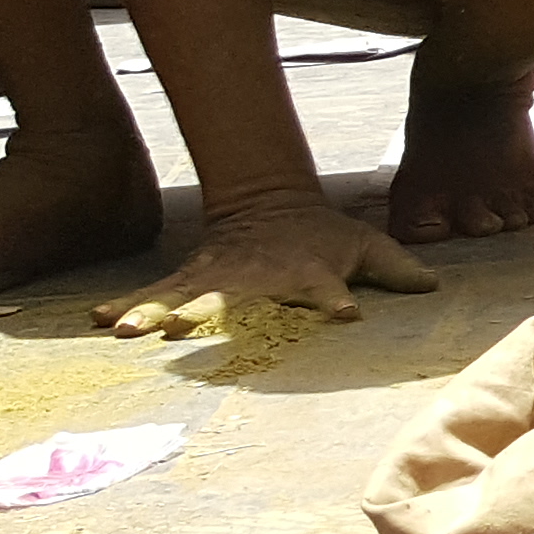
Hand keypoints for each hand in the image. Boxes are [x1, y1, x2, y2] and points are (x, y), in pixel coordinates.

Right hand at [96, 196, 439, 335]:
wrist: (272, 202)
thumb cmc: (326, 236)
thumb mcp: (367, 245)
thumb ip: (400, 268)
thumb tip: (433, 286)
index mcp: (308, 274)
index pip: (325, 288)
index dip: (336, 301)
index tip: (344, 314)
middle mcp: (260, 280)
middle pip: (237, 300)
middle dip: (213, 315)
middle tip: (186, 331)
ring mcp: (219, 279)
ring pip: (185, 299)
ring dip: (157, 314)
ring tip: (127, 331)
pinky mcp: (190, 278)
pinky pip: (156, 293)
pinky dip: (129, 304)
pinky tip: (100, 320)